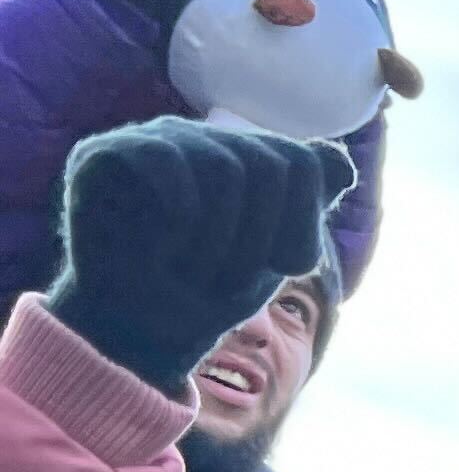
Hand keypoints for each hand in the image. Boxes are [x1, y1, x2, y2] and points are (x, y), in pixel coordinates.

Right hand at [41, 121, 355, 399]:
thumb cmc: (211, 291)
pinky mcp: (104, 153)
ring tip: (195, 267)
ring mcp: (154, 141)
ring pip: (222, 166)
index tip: (283, 265)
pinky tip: (161, 241)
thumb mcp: (277, 254)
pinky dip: (176, 213)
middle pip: (268, 164)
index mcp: (246, 158)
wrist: (145, 332)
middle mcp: (203, 139)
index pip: (303, 163)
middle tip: (229, 278)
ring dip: (218, 239)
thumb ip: (308, 205)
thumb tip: (342, 162)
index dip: (302, 224)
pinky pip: (165, 161)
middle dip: (260, 239)